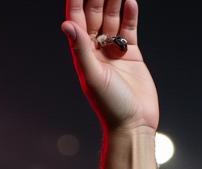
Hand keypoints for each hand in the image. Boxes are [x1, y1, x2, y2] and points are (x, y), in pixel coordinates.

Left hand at [62, 0, 158, 132]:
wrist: (134, 124)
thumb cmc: (111, 107)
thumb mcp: (93, 77)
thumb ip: (81, 50)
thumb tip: (67, 26)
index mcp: (82, 56)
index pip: (76, 21)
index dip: (76, 2)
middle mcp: (96, 51)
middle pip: (94, 16)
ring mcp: (114, 51)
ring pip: (112, 18)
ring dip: (113, 0)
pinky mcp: (131, 54)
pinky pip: (129, 28)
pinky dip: (130, 14)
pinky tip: (130, 0)